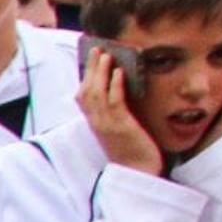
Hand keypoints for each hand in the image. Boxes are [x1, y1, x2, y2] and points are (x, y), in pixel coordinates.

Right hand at [80, 44, 163, 176]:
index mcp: (95, 124)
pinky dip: (115, 85)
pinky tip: (119, 72)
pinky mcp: (120, 127)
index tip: (90, 62)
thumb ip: (117, 114)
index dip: (84, 78)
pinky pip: (114, 103)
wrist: (139, 172)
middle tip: (96, 49)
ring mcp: (107, 125)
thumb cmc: (133, 152)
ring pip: (97, 94)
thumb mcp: (120, 131)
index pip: (83, 98)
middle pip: (86, 91)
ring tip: (107, 55)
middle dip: (90, 69)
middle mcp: (97, 123)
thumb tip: (123, 94)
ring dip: (101, 72)